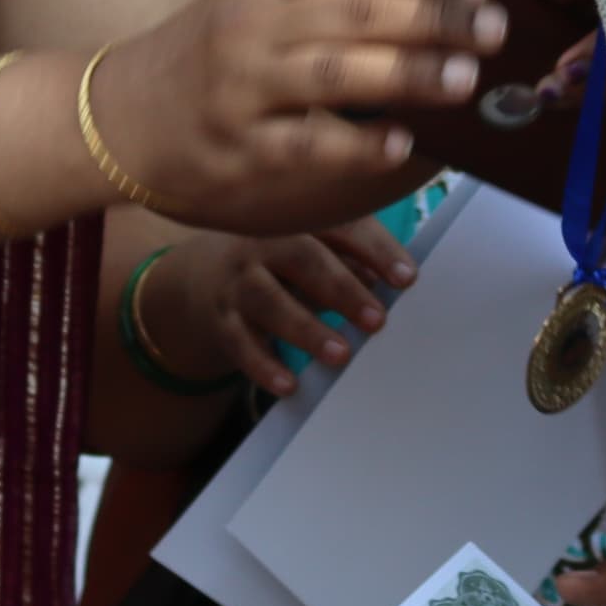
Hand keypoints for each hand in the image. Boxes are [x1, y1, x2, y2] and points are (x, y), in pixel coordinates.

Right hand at [96, 0, 497, 235]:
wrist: (115, 116)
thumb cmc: (207, 57)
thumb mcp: (258, 5)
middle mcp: (254, 22)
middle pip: (359, 10)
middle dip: (436, 17)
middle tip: (495, 30)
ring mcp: (243, 85)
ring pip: (337, 69)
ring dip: (410, 72)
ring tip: (466, 79)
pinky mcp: (237, 145)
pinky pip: (306, 140)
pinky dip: (358, 141)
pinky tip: (402, 143)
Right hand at [145, 220, 417, 401]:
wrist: (197, 279)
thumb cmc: (274, 264)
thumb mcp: (308, 252)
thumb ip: (348, 261)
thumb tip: (390, 279)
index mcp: (294, 220)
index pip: (339, 226)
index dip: (374, 249)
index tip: (407, 278)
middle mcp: (261, 243)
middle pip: (303, 259)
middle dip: (342, 289)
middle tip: (377, 320)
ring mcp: (236, 281)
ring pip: (268, 301)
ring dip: (306, 329)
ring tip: (340, 355)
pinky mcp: (220, 320)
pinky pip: (240, 343)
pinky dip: (264, 365)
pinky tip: (290, 385)